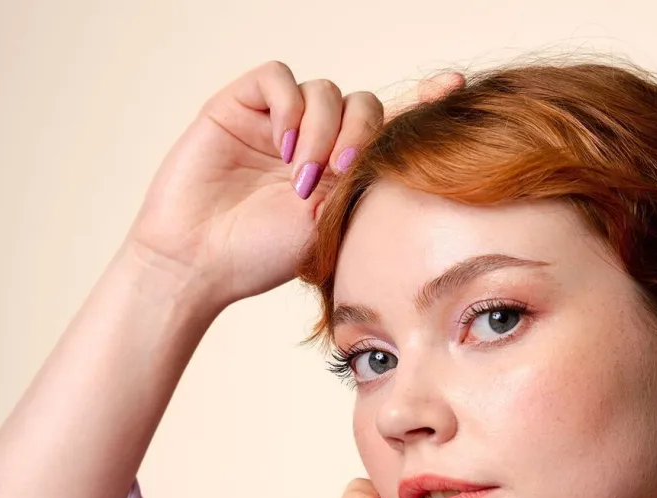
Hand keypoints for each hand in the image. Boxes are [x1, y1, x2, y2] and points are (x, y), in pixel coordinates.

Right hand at [124, 61, 463, 318]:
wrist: (200, 261)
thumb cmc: (261, 256)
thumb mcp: (328, 225)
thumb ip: (358, 185)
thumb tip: (397, 154)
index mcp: (337, 172)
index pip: (386, 126)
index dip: (420, 103)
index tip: (456, 88)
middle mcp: (311, 142)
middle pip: (363, 104)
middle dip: (361, 134)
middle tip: (341, 172)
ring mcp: (276, 123)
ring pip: (325, 92)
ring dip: (323, 129)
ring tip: (301, 175)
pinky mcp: (239, 106)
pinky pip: (280, 78)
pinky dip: (290, 106)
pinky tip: (284, 145)